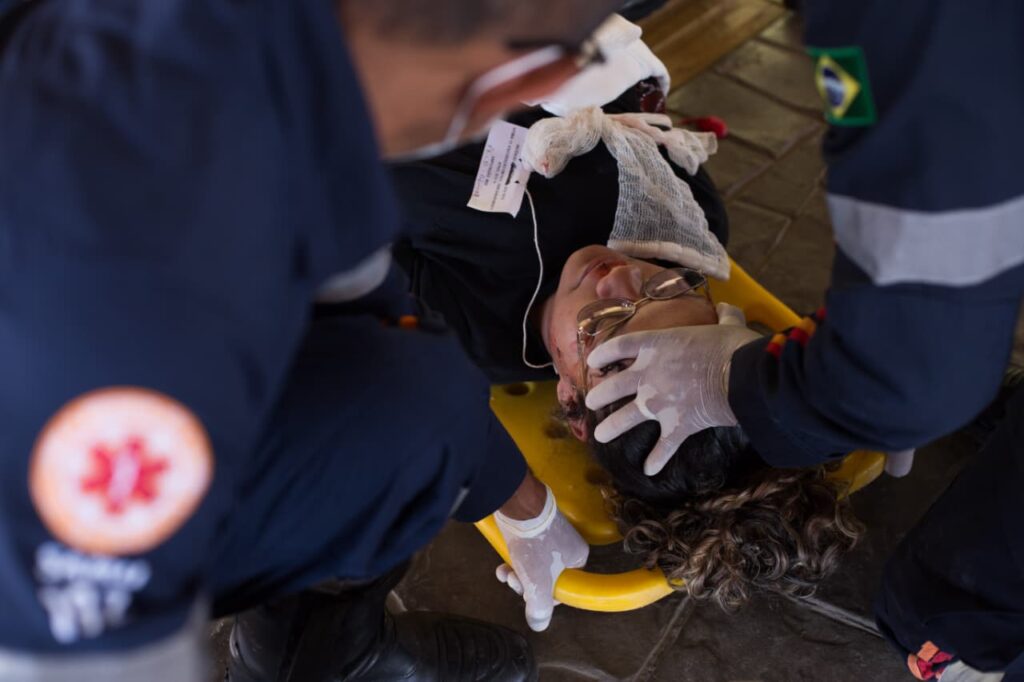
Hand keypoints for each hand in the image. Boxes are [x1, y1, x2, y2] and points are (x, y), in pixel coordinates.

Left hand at [494, 484, 587, 630]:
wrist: (517, 505)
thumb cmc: (535, 543)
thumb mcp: (539, 583)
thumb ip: (540, 607)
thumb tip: (538, 625)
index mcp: (578, 556)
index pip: (564, 586)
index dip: (545, 596)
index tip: (530, 595)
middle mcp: (567, 544)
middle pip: (546, 576)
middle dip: (526, 584)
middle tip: (513, 581)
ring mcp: (549, 534)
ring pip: (533, 565)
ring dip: (517, 573)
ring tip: (505, 572)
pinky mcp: (533, 527)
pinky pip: (525, 551)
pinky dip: (513, 560)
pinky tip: (502, 564)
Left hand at [585, 303, 759, 475]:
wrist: (743, 378)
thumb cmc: (733, 346)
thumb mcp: (726, 325)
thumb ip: (723, 317)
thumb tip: (726, 308)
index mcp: (657, 345)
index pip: (619, 347)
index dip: (603, 354)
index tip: (593, 361)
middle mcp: (649, 374)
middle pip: (613, 386)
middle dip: (599, 395)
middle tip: (591, 401)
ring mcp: (658, 402)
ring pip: (625, 418)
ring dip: (611, 429)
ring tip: (600, 436)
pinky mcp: (675, 426)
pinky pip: (662, 447)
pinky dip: (655, 460)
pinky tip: (648, 470)